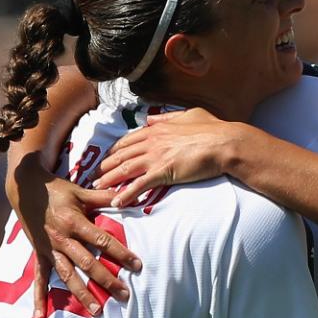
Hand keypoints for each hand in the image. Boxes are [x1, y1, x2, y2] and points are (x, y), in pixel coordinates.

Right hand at [10, 153, 140, 317]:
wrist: (24, 189)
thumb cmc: (56, 190)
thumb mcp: (81, 192)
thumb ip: (105, 197)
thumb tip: (130, 197)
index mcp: (74, 222)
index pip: (102, 241)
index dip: (120, 253)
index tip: (137, 265)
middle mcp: (61, 239)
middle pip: (87, 263)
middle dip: (106, 280)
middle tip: (124, 295)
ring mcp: (49, 249)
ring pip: (67, 276)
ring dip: (81, 294)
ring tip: (96, 311)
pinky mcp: (39, 255)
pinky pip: (39, 279)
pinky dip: (39, 298)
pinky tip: (40, 317)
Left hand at [94, 107, 243, 206]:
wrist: (224, 143)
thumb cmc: (212, 129)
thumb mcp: (189, 114)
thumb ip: (168, 116)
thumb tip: (152, 117)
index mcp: (157, 128)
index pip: (128, 141)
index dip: (114, 150)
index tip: (105, 158)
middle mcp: (152, 141)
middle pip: (121, 155)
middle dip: (105, 166)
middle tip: (93, 176)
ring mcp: (156, 156)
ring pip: (124, 169)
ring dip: (109, 180)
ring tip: (97, 189)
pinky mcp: (163, 172)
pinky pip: (139, 185)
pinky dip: (126, 194)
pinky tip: (117, 202)